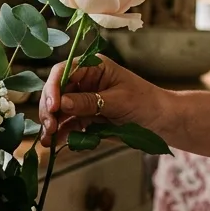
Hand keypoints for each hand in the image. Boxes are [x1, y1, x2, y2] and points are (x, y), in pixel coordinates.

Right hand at [38, 56, 170, 145]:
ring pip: (58, 111)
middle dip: (50, 109)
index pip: (64, 72)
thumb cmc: (145, 103)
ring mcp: (82, 101)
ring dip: (51, 124)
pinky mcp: (84, 118)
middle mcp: (83, 82)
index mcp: (93, 67)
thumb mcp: (117, 101)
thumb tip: (62, 103)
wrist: (161, 122)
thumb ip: (89, 102)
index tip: (54, 106)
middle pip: (55, 92)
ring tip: (49, 139)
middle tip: (50, 126)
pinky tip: (54, 143)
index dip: (54, 88)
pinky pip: (67, 125)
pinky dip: (60, 134)